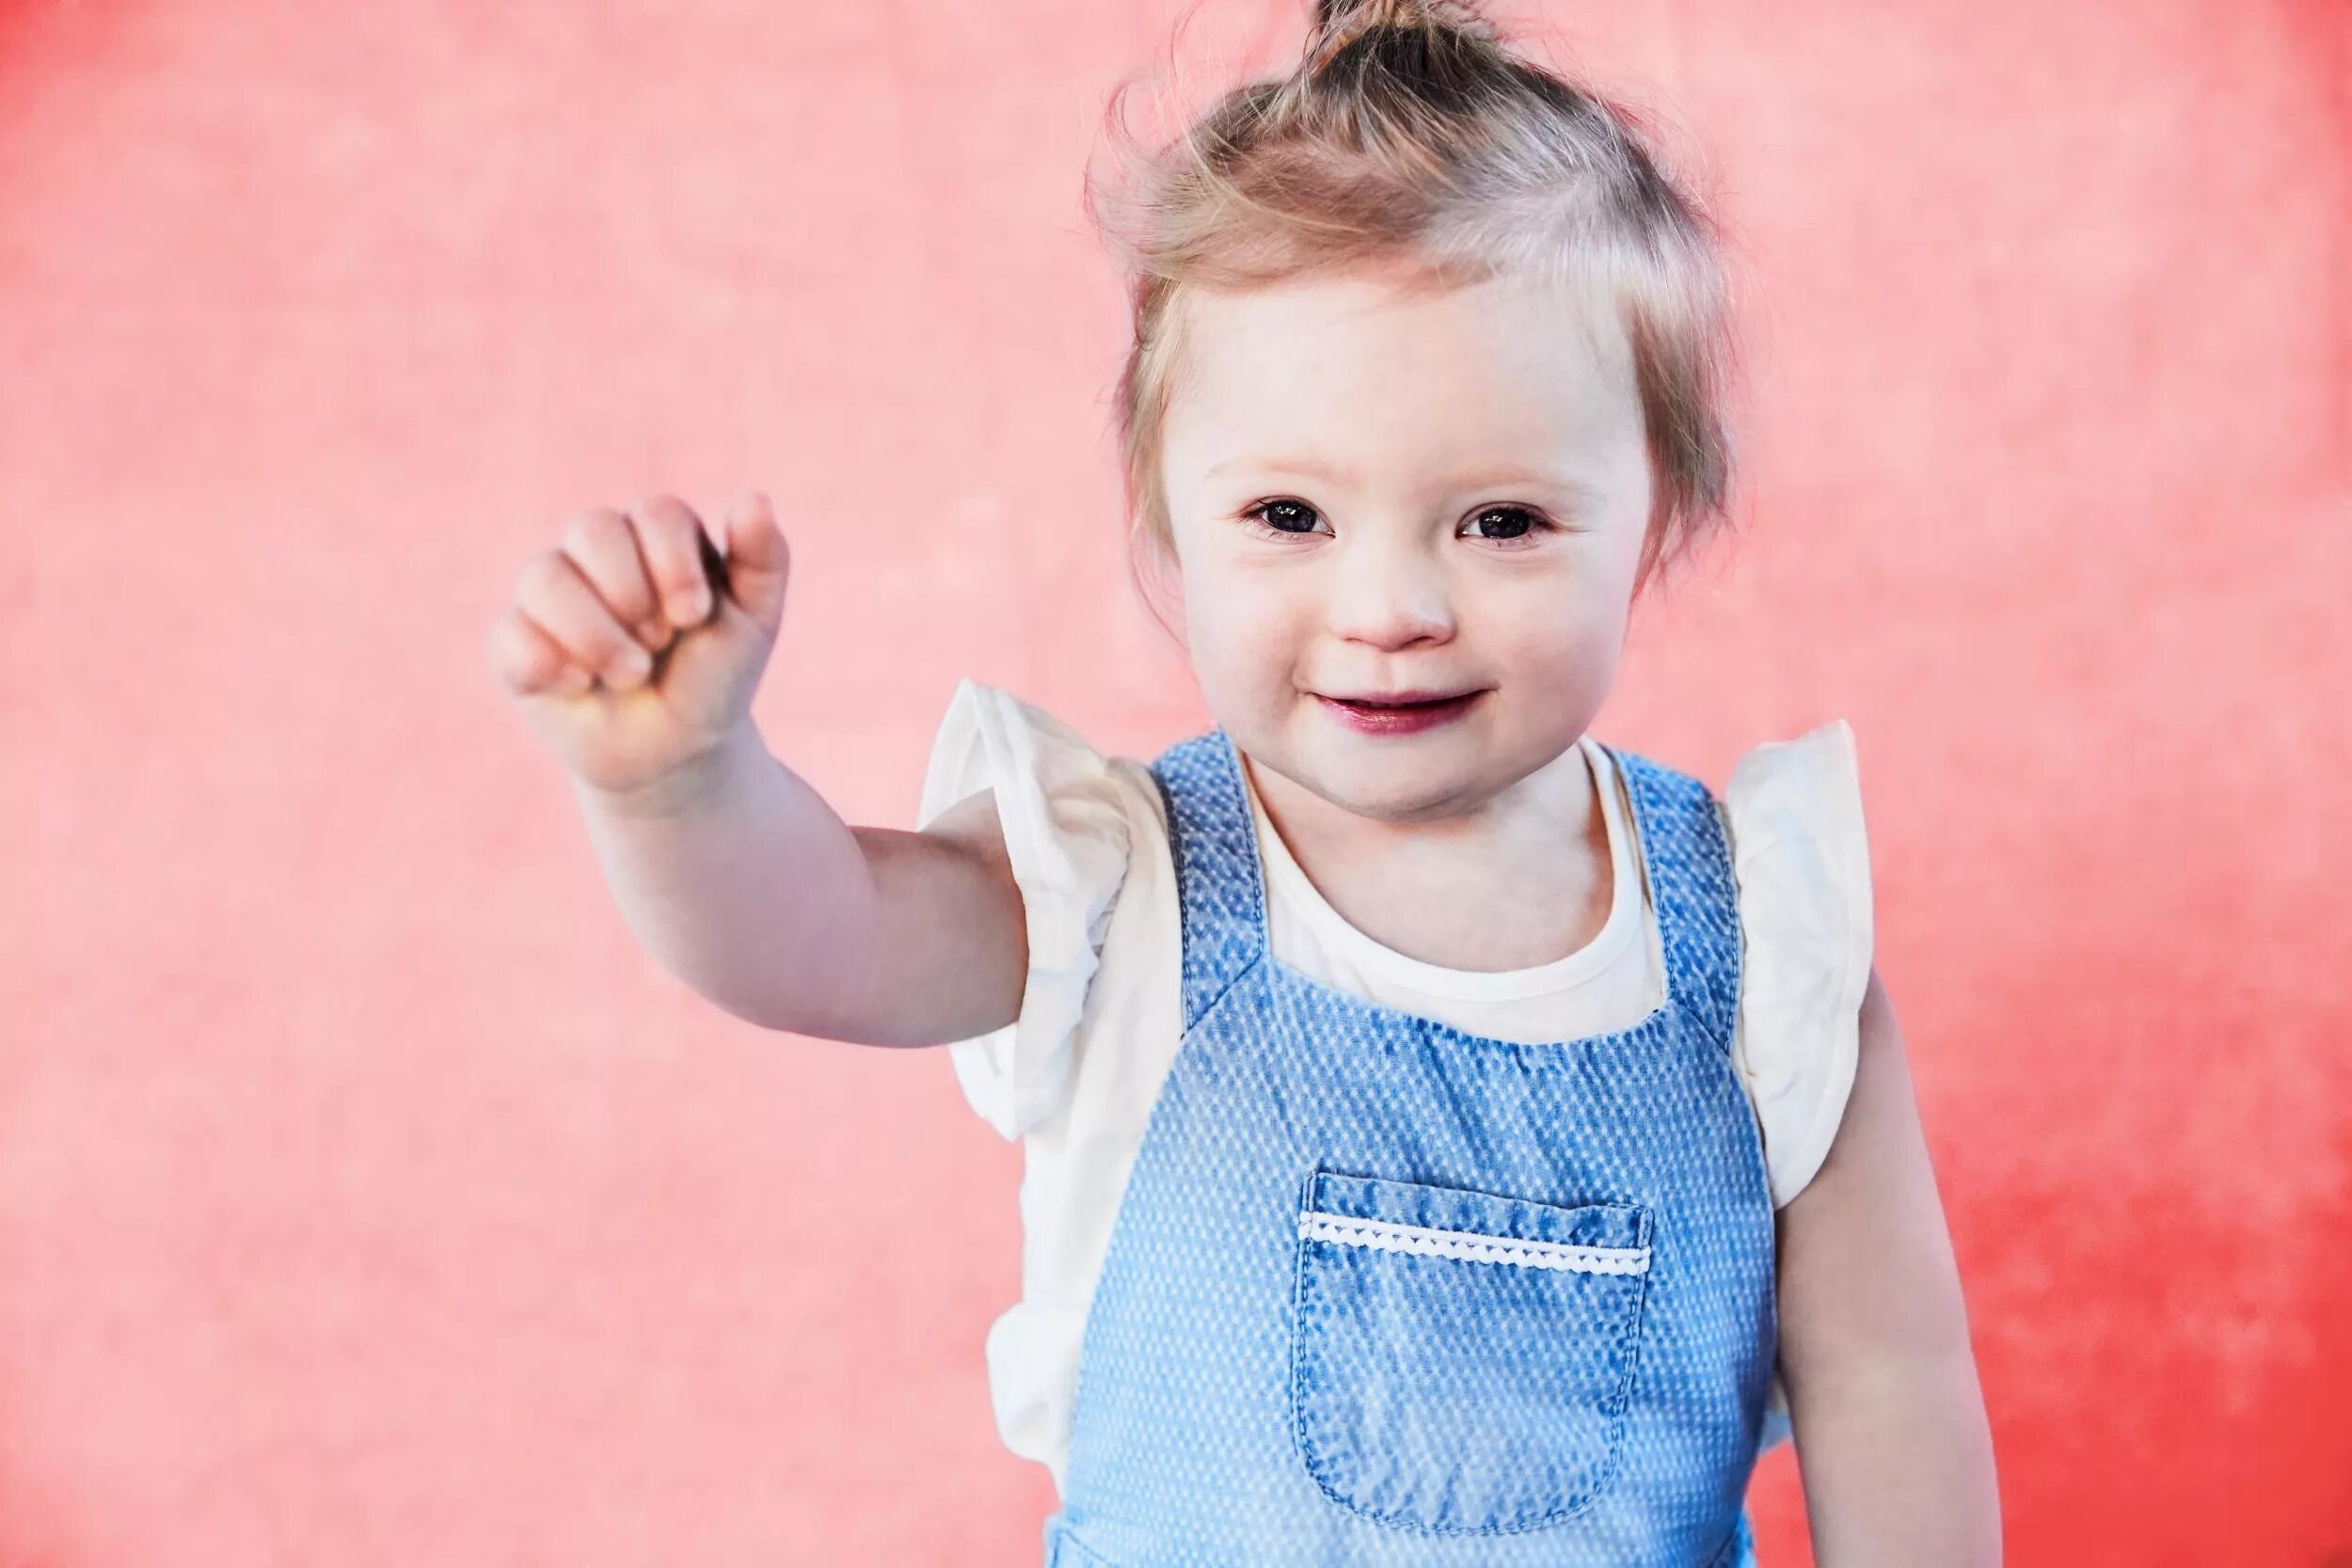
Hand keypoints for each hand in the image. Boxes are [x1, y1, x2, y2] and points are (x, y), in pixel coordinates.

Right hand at [486, 491, 789, 799]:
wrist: (676, 752)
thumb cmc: (714, 678)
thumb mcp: (755, 623)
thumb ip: (764, 559)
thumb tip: (755, 498)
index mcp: (658, 536)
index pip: (656, 513)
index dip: (674, 565)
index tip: (694, 616)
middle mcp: (598, 552)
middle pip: (592, 528)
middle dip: (632, 595)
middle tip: (659, 642)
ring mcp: (552, 594)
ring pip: (542, 577)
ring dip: (594, 634)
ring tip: (630, 674)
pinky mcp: (516, 643)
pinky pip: (510, 635)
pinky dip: (551, 666)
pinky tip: (581, 686)